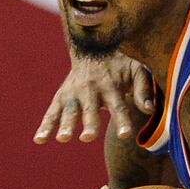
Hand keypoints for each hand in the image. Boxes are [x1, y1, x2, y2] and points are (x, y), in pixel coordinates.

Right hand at [35, 51, 154, 143]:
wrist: (92, 48)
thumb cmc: (119, 65)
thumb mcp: (137, 70)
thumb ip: (144, 89)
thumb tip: (150, 110)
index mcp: (111, 85)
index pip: (118, 105)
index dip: (122, 120)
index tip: (125, 135)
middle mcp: (90, 89)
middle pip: (90, 109)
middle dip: (89, 123)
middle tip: (87, 137)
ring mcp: (73, 93)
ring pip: (69, 110)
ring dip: (65, 124)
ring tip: (63, 139)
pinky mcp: (61, 97)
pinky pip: (52, 112)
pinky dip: (45, 126)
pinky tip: (39, 140)